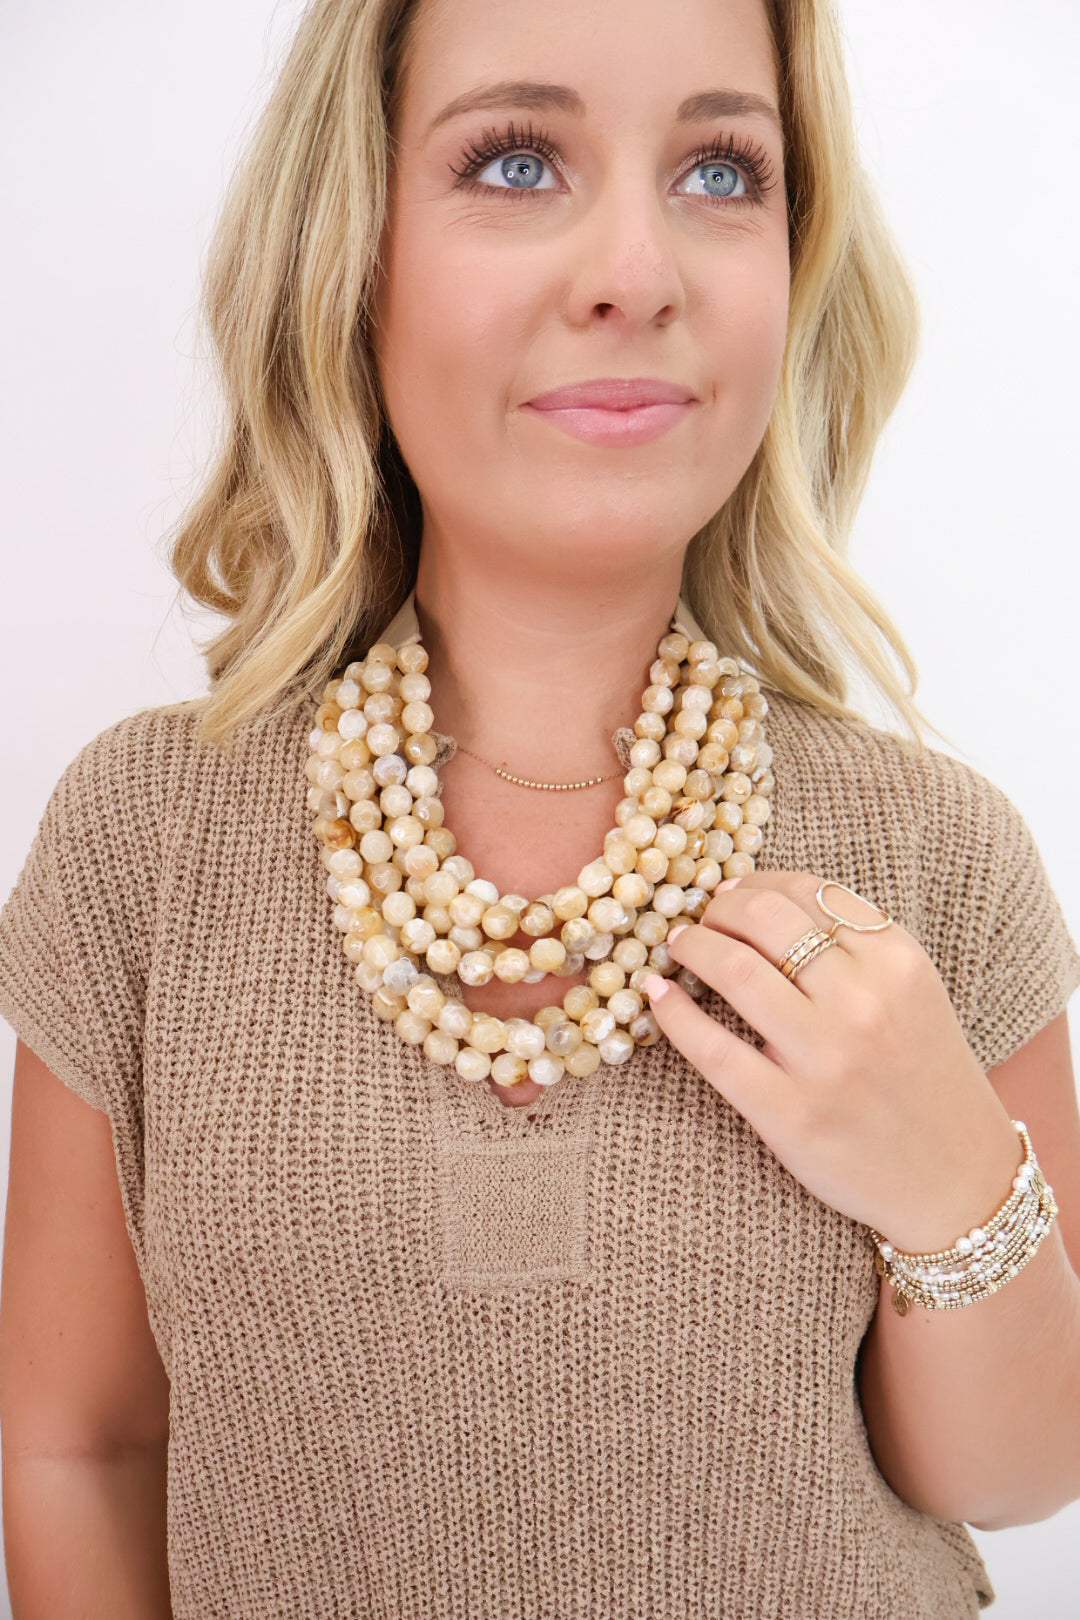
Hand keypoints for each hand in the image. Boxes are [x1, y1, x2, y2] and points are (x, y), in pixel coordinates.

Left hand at [646, 871, 1023, 1252]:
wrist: (957, 1177)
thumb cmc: (923, 1074)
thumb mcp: (913, 992)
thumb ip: (855, 945)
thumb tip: (759, 897)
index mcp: (897, 962)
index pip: (807, 892)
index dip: (755, 883)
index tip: (731, 891)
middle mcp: (864, 1003)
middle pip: (764, 919)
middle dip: (717, 909)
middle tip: (699, 920)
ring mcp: (826, 1060)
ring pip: (734, 970)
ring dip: (692, 946)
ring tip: (678, 948)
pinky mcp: (790, 1114)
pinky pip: (711, 1048)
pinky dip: (672, 1013)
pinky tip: (657, 996)